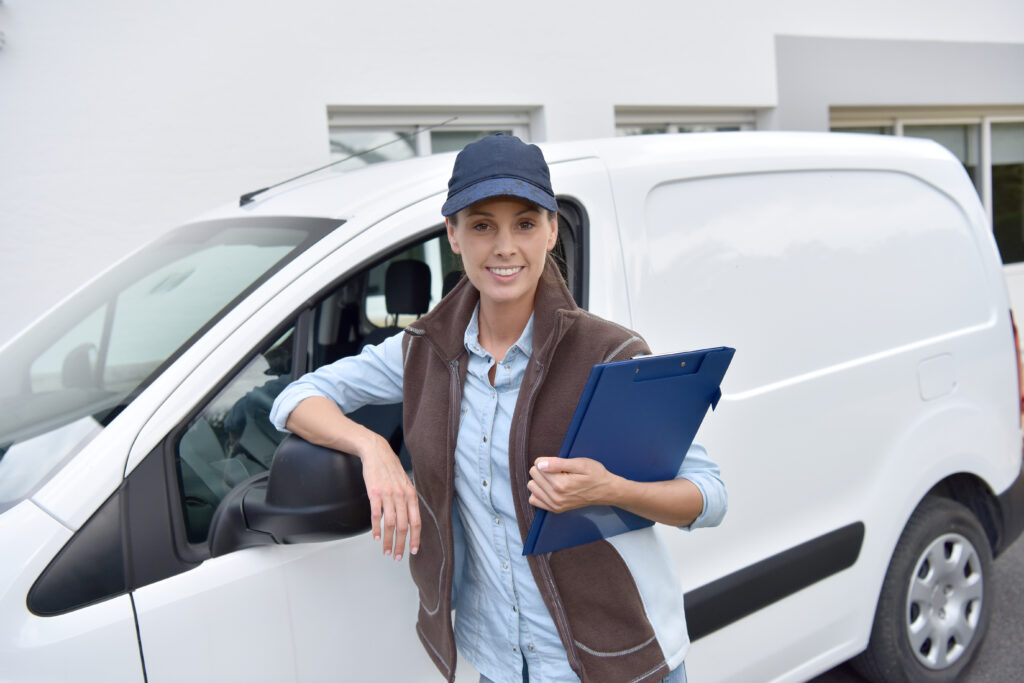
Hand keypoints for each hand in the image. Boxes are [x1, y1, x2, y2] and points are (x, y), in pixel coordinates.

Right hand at [358, 432, 420, 560]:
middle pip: (404, 526)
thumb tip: (410, 521)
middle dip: (401, 545)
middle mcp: (402, 496)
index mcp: (411, 495)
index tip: (413, 551)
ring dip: (388, 541)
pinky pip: (376, 515)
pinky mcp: (374, 493)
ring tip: (386, 551)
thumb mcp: (405, 484)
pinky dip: (376, 528)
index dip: (415, 538)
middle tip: (397, 556)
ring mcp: (388, 495)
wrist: (377, 452)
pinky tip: (376, 537)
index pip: (416, 522)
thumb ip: (408, 501)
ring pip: (390, 524)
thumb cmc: (391, 469)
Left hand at [527, 457, 616, 512]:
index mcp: (561, 484)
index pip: (537, 466)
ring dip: (540, 481)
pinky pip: (534, 499)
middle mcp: (556, 497)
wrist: (606, 491)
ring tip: (556, 479)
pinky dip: (539, 492)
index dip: (548, 461)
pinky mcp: (556, 509)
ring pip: (532, 486)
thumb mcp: (580, 463)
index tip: (560, 464)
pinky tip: (550, 488)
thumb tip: (539, 464)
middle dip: (544, 470)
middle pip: (533, 475)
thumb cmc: (595, 474)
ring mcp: (555, 505)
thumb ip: (558, 463)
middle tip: (560, 472)